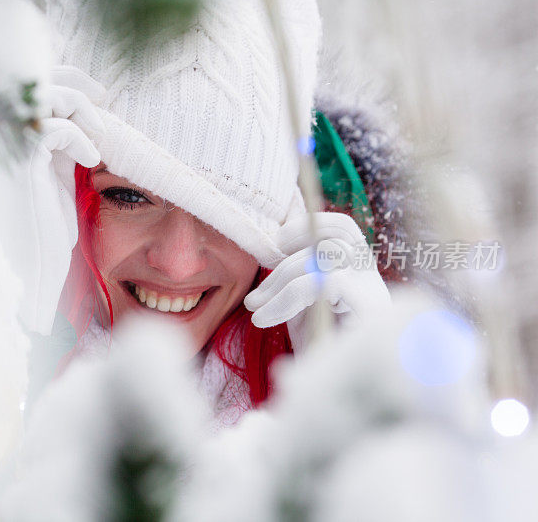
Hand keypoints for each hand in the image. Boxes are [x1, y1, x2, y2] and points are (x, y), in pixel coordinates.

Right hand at [0, 66, 105, 334]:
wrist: (31, 266)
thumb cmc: (45, 229)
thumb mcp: (58, 177)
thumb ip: (66, 146)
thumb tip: (90, 118)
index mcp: (12, 139)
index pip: (34, 88)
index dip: (67, 81)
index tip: (99, 94)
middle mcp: (5, 138)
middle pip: (37, 82)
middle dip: (75, 83)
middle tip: (103, 97)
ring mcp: (10, 149)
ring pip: (47, 97)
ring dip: (80, 108)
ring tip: (100, 133)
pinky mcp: (22, 165)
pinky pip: (55, 129)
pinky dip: (79, 138)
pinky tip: (91, 159)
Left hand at [243, 212, 390, 351]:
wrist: (336, 402)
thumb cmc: (318, 358)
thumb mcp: (302, 310)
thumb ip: (294, 279)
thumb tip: (275, 242)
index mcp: (360, 276)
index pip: (344, 229)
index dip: (308, 226)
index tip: (276, 242)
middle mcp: (372, 280)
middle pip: (332, 237)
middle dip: (285, 260)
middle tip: (254, 297)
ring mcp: (375, 292)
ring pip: (323, 257)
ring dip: (280, 280)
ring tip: (257, 309)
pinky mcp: (371, 310)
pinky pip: (323, 283)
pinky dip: (286, 297)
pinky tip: (265, 319)